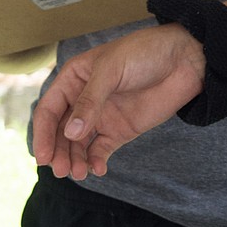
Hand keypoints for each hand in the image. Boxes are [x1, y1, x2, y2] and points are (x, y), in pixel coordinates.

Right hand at [31, 23, 205, 180]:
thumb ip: (90, 101)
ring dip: (75, 160)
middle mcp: (84, 100)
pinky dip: (96, 161)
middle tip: (61, 170)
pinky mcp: (121, 130)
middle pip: (60, 132)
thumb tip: (71, 133)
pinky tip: (98, 169)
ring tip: (79, 173)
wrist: (184, 59)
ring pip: (78, 145)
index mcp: (74, 79)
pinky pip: (101, 150)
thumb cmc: (144, 53)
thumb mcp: (111, 70)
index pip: (49, 110)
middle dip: (58, 152)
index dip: (42, 133)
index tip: (43, 156)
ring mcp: (102, 116)